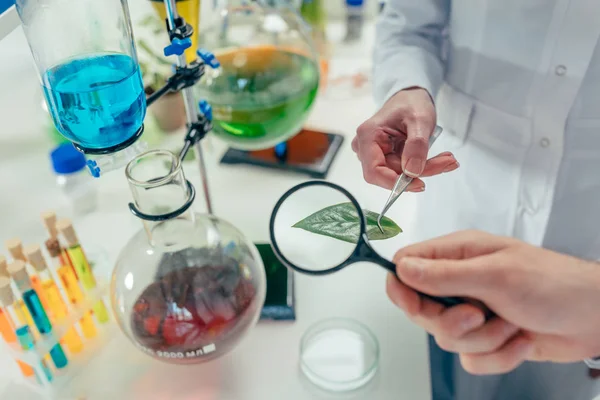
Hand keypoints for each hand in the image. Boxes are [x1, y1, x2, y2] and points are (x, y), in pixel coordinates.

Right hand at [353, 88, 458, 189]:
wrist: (410, 97)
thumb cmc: (411, 103)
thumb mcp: (419, 120)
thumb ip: (416, 146)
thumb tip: (412, 172)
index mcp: (368, 136)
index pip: (374, 171)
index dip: (394, 183)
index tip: (420, 183)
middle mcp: (365, 147)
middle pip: (390, 173)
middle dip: (419, 171)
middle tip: (447, 162)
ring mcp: (374, 153)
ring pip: (399, 173)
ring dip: (425, 169)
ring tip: (447, 159)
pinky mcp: (385, 157)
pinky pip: (402, 169)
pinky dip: (422, 166)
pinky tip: (439, 159)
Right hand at [387, 230, 599, 374]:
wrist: (593, 317)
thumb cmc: (553, 284)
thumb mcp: (495, 275)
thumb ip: (445, 274)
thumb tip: (402, 269)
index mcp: (458, 254)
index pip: (407, 266)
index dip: (402, 287)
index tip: (414, 305)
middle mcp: (460, 282)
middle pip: (422, 310)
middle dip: (451, 322)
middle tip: (477, 316)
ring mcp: (472, 312)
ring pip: (447, 339)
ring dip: (483, 340)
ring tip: (510, 325)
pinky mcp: (487, 339)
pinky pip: (471, 359)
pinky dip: (498, 356)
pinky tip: (520, 340)